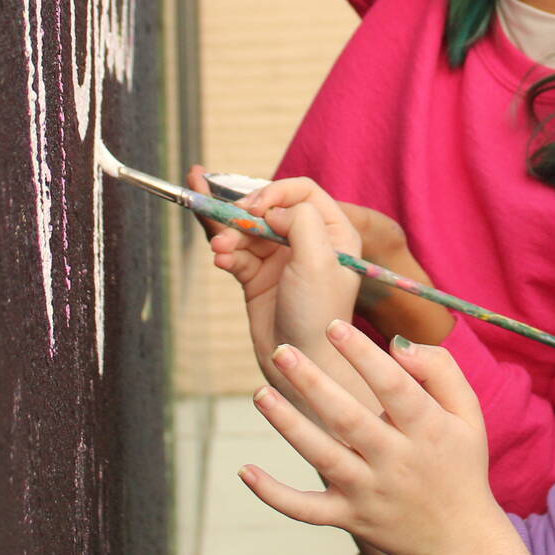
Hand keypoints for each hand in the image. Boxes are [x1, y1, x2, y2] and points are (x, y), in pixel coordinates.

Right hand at [202, 170, 455, 345]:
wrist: (300, 363)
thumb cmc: (319, 313)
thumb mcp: (318, 260)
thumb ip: (300, 220)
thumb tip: (272, 209)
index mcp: (334, 231)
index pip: (301, 191)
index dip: (274, 192)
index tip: (253, 209)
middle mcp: (308, 240)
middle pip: (267, 207)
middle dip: (242, 213)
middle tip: (224, 225)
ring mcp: (281, 258)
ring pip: (246, 229)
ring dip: (228, 235)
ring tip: (220, 251)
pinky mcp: (258, 276)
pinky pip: (236, 252)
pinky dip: (226, 253)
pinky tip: (221, 260)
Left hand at [242, 321, 501, 554]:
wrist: (458, 541)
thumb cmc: (460, 463)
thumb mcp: (468, 413)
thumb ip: (440, 370)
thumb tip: (397, 342)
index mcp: (428, 430)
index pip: (393, 386)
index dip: (363, 356)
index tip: (334, 327)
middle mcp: (396, 462)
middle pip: (348, 419)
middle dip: (313, 383)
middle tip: (282, 351)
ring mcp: (369, 493)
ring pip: (322, 458)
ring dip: (289, 425)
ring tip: (261, 393)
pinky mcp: (349, 518)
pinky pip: (306, 510)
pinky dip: (274, 495)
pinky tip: (246, 470)